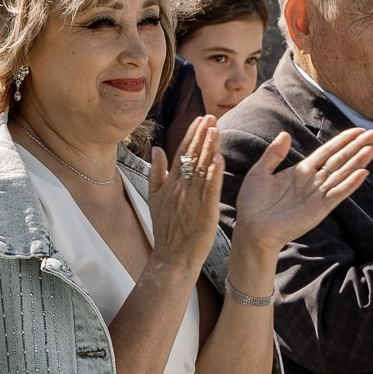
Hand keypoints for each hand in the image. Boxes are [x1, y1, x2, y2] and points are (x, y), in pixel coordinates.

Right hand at [146, 116, 224, 274]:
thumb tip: (156, 149)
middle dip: (202, 134)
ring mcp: (192, 199)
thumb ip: (156, 173)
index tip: (200, 119)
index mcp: (170, 183)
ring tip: (216, 128)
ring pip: (201, 168)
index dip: (192, 134)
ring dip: (209, 147)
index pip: (181, 152)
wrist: (171, 256)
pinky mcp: (204, 211)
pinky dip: (214, 173)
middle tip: (211, 116)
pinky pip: (210, 188)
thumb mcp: (153, 198)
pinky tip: (219, 158)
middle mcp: (180, 188)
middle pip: (192, 156)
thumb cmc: (165, 230)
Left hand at [232, 127, 372, 252]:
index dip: (343, 140)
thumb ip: (273, 154)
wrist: (252, 228)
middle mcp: (313, 181)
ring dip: (358, 161)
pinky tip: (363, 173)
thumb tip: (284, 133)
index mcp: (301, 171)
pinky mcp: (320, 209)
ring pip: (342, 174)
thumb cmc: (253, 203)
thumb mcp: (260, 172)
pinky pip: (338, 194)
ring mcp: (318, 195)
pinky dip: (350, 184)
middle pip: (340, 160)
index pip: (327, 152)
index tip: (358, 130)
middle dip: (357, 146)